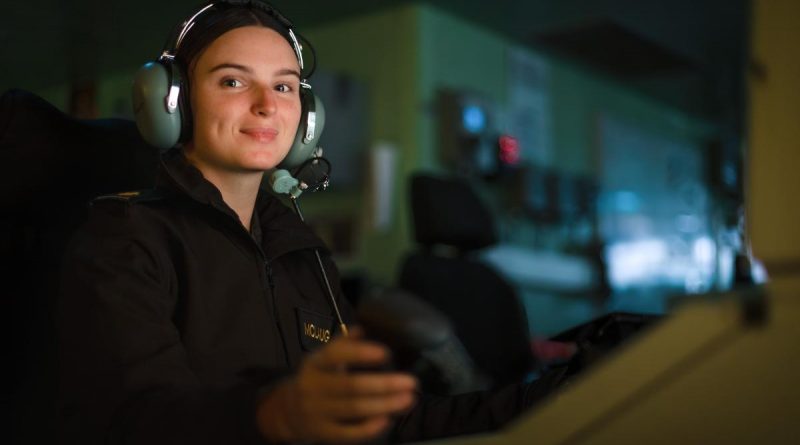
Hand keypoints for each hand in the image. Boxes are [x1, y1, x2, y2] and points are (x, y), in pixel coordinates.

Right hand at [256, 328, 417, 443]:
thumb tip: (362, 329)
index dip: (359, 353)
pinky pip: (348, 433)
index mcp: (315, 364)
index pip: (335, 355)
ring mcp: (317, 411)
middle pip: (351, 386)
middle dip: (383, 384)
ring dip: (384, 404)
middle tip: (411, 382)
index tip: (385, 352)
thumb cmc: (316, 379)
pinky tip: (387, 420)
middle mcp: (313, 387)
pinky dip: (369, 428)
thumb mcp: (322, 359)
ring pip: (353, 409)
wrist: (287, 411)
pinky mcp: (323, 432)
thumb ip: (343, 345)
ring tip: (408, 399)